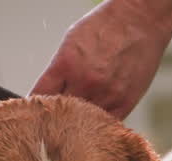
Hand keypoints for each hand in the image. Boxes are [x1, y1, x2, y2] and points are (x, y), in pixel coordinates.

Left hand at [30, 0, 171, 119]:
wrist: (140, 20)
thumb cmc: (106, 26)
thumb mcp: (71, 42)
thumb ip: (59, 70)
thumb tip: (48, 93)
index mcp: (66, 64)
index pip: (38, 97)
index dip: (32, 108)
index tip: (31, 114)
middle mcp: (85, 82)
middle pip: (58, 116)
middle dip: (52, 120)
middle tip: (49, 126)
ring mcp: (106, 95)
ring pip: (82, 125)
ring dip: (75, 127)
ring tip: (72, 129)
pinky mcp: (125, 102)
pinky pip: (105, 125)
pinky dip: (97, 126)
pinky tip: (93, 125)